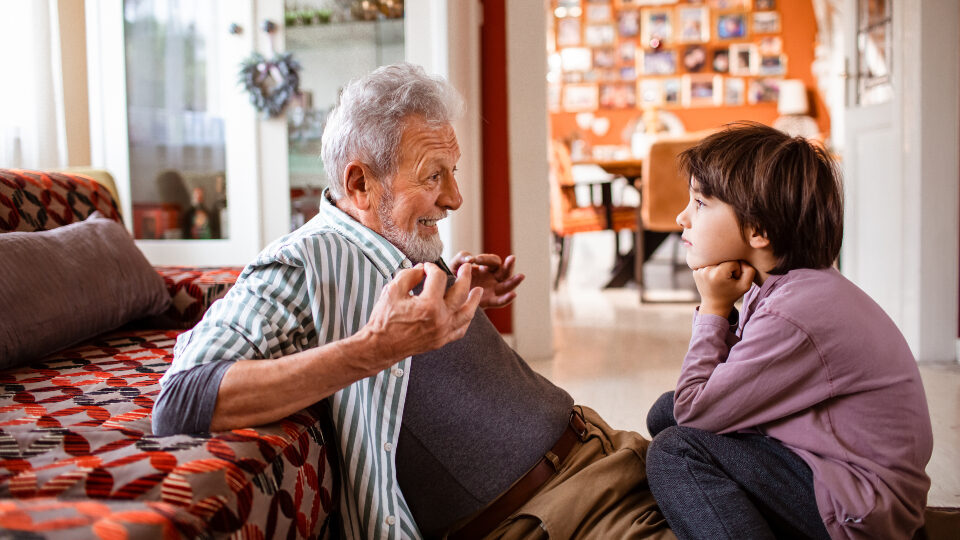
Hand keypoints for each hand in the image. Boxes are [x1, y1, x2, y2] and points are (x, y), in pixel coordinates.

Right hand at [358, 262, 482, 370]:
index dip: (432, 268)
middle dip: (464, 277)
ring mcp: (443, 331)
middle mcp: (440, 318)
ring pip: (467, 313)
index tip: (426, 267)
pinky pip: (460, 329)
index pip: (438, 278)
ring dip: (474, 300)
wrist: (380, 347)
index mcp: (429, 305)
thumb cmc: (384, 319)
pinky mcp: (441, 341)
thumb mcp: (392, 290)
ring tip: (478, 290)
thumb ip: (409, 275)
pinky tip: (467, 312)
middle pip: (460, 292)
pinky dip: (466, 319)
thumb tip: (422, 269)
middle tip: (467, 268)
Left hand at [450, 251, 524, 308]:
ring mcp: (492, 290)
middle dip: (509, 265)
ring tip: (521, 276)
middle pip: (505, 271)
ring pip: (506, 285)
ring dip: (514, 281)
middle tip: (512, 258)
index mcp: (486, 268)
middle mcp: (492, 278)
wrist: (446, 297)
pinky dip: (506, 299)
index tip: (475, 260)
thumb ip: (461, 258)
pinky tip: (513, 295)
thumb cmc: (451, 279)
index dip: (486, 259)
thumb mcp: (454, 265)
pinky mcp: (488, 302)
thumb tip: (470, 260)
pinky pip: (499, 301)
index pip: (492, 261)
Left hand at [692, 260, 755, 317]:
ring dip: (721, 267)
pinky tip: (713, 278)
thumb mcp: (745, 286)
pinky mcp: (695, 271)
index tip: (733, 279)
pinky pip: (709, 263)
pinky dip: (713, 268)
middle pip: (724, 259)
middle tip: (727, 279)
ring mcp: (699, 270)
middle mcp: (706, 270)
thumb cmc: (731, 295)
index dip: (737, 270)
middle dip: (728, 267)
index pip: (733, 262)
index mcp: (718, 273)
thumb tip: (742, 259)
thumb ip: (749, 271)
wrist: (714, 304)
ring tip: (720, 278)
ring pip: (716, 259)